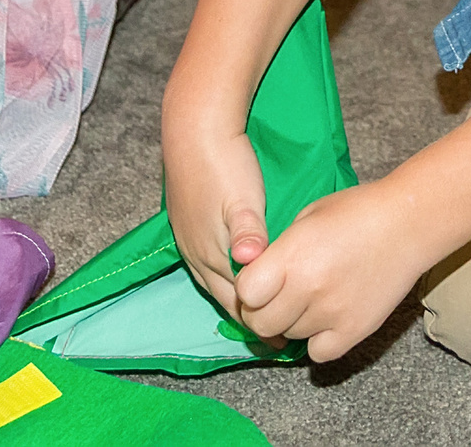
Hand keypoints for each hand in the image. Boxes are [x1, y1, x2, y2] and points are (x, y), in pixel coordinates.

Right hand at [162, 120, 272, 318]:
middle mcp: (196, 253)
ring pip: (214, 282)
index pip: (237, 302)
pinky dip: (226, 278)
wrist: (194, 130)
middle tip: (276, 335)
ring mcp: (189, 240)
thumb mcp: (243, 198)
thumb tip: (251, 262)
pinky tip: (239, 274)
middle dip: (249, 316)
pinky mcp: (188, 225)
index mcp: (211, 253)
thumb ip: (248, 232)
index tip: (282, 340)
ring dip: (237, 298)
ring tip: (261, 310)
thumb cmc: (224, 163)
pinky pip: (208, 265)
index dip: (259, 322)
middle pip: (224, 297)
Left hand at [233, 179, 432, 362]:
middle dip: (263, 312)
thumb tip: (257, 275)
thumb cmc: (356, 211)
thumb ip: (278, 251)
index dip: (248, 289)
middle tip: (279, 297)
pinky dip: (318, 340)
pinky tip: (327, 318)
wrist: (408, 223)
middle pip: (261, 324)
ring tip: (312, 298)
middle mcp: (308, 288)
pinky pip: (318, 354)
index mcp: (292, 255)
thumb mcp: (306, 217)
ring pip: (290, 337)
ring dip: (293, 323)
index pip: (245, 293)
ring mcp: (332, 313)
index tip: (260, 281)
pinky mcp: (354, 330)